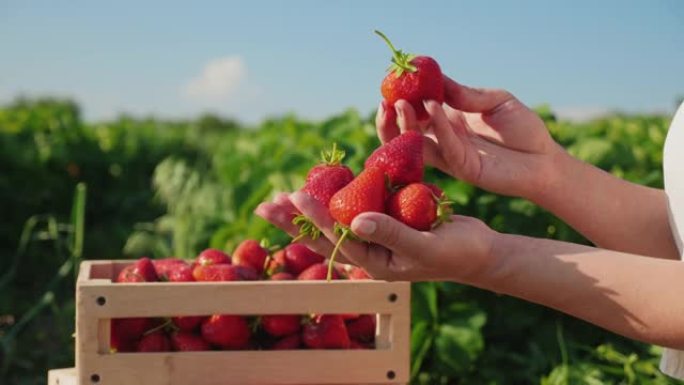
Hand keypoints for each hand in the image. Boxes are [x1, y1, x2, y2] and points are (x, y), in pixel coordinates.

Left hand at [256, 191, 496, 281]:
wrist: (479, 250)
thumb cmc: (457, 253)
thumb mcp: (425, 246)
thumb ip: (392, 234)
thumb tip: (354, 222)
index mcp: (374, 261)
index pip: (335, 239)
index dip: (312, 219)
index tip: (294, 196)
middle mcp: (369, 247)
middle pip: (323, 233)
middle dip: (295, 220)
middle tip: (265, 205)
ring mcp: (376, 232)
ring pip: (335, 216)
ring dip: (311, 204)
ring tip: (283, 194)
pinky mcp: (386, 215)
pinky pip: (358, 202)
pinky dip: (340, 190)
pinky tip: (324, 180)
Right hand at [376, 75, 563, 200]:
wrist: (545, 160)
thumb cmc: (523, 130)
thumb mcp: (495, 100)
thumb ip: (466, 94)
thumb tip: (437, 81)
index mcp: (448, 122)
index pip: (417, 112)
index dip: (403, 99)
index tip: (393, 83)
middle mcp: (444, 140)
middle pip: (407, 132)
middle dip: (392, 117)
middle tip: (386, 100)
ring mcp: (451, 156)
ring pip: (416, 145)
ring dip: (404, 125)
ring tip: (398, 104)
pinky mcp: (463, 168)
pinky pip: (444, 147)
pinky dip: (437, 126)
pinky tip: (432, 107)